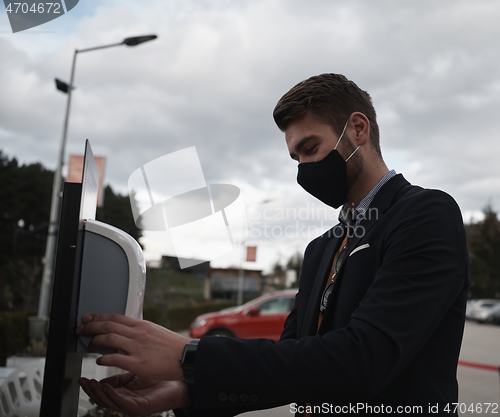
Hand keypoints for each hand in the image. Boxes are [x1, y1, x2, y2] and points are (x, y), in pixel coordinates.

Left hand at [76, 313, 190, 379]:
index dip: (98, 316)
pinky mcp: (138, 363)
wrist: (186, 357)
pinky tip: (99, 360)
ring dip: (95, 341)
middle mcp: (138, 334)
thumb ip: (139, 331)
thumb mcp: (155, 331)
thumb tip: (124, 331)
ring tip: (90, 345)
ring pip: (109, 339)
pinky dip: (103, 358)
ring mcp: (137, 348)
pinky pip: (115, 358)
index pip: (115, 317)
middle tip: (81, 329)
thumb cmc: (172, 346)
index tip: (88, 318)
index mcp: (142, 325)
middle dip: (91, 326)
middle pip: (108, 325)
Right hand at [79, 373, 190, 415]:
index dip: (92, 385)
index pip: (104, 390)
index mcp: (125, 391)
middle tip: (81, 382)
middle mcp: (127, 399)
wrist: (182, 376)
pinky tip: (106, 387)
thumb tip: (106, 355)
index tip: (81, 378)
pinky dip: (112, 395)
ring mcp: (133, 404)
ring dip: (97, 394)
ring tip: (90, 384)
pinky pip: (123, 402)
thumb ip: (123, 363)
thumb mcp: (138, 366)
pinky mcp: (140, 407)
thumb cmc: (161, 371)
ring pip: (110, 402)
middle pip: (103, 398)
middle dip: (90, 391)